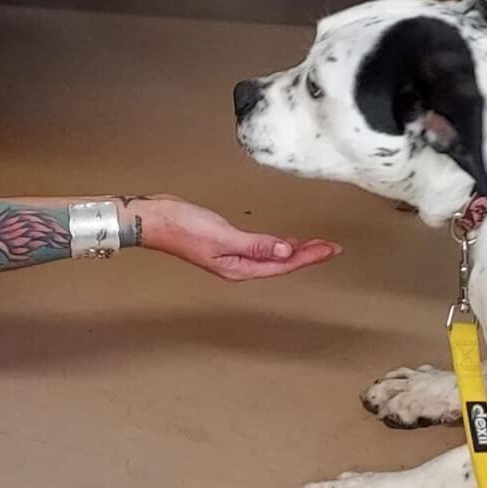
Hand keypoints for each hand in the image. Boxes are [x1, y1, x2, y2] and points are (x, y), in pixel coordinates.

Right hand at [134, 197, 339, 281]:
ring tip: (316, 247)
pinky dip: (277, 245)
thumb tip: (285, 253)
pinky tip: (284, 243)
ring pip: (273, 257)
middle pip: (281, 264)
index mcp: (239, 268)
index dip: (308, 257)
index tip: (329, 249)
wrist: (155, 218)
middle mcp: (238, 266)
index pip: (282, 265)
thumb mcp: (223, 236)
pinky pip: (261, 248)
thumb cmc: (182, 228)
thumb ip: (256, 245)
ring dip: (295, 252)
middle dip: (307, 256)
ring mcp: (232, 256)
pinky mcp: (227, 243)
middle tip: (331, 248)